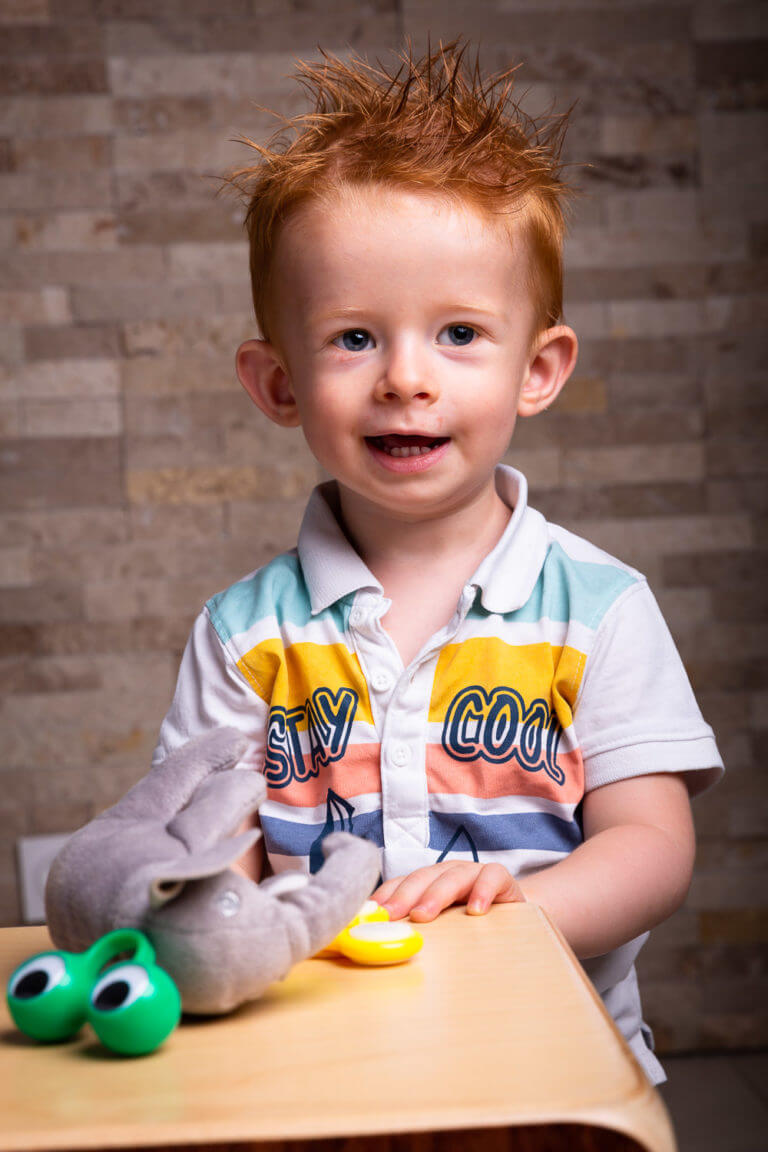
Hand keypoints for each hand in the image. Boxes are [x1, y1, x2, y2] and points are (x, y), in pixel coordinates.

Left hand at [374, 861, 524, 921]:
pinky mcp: (502, 879)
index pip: (402, 883)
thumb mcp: (441, 928)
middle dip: (404, 895)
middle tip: (392, 915)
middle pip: (423, 877)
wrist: (515, 918)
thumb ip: (416, 930)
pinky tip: (475, 911)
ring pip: (452, 876)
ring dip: (436, 894)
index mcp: (428, 882)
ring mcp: (474, 873)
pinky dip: (483, 890)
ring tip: (423, 915)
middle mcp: (448, 873)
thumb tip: (380, 946)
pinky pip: (492, 877)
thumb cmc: (470, 927)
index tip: (371, 913)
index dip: (386, 895)